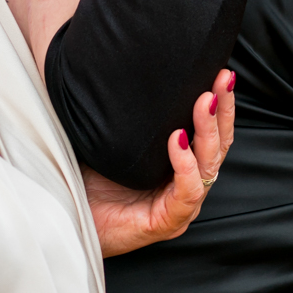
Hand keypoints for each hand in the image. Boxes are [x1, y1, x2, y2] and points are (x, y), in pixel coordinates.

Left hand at [87, 69, 235, 256]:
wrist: (70, 220)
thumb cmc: (90, 183)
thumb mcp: (115, 140)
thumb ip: (131, 115)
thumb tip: (126, 70)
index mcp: (180, 168)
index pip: (212, 135)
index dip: (221, 106)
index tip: (222, 74)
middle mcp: (186, 186)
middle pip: (218, 147)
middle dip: (223, 110)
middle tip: (223, 79)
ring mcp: (180, 206)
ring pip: (208, 167)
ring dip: (208, 131)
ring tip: (205, 102)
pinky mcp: (168, 223)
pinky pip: (187, 193)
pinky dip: (185, 165)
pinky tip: (178, 140)